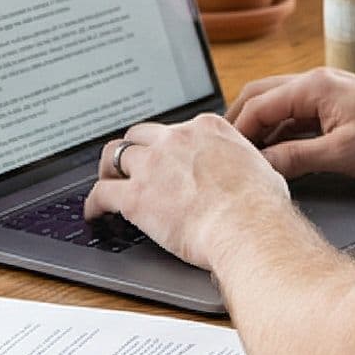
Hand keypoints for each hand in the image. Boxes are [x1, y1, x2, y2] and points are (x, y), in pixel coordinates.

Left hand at [83, 114, 288, 269]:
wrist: (248, 225)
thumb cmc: (261, 205)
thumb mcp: (260, 167)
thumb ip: (242, 163)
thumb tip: (247, 174)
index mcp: (206, 129)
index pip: (176, 129)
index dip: (167, 145)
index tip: (166, 156)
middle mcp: (175, 139)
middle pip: (140, 135)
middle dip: (133, 149)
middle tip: (130, 166)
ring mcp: (152, 165)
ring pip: (115, 155)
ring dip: (108, 169)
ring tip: (106, 181)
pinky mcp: (136, 196)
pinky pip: (101, 193)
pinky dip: (93, 203)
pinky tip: (94, 212)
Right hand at [227, 67, 354, 180]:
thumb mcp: (341, 154)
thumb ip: (296, 158)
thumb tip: (260, 166)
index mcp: (314, 86)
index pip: (258, 105)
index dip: (238, 132)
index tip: (226, 157)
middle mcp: (316, 81)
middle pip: (260, 96)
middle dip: (240, 123)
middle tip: (226, 152)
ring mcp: (325, 91)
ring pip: (277, 104)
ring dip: (260, 127)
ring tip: (247, 156)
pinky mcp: (334, 104)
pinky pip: (296, 114)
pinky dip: (280, 130)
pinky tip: (276, 152)